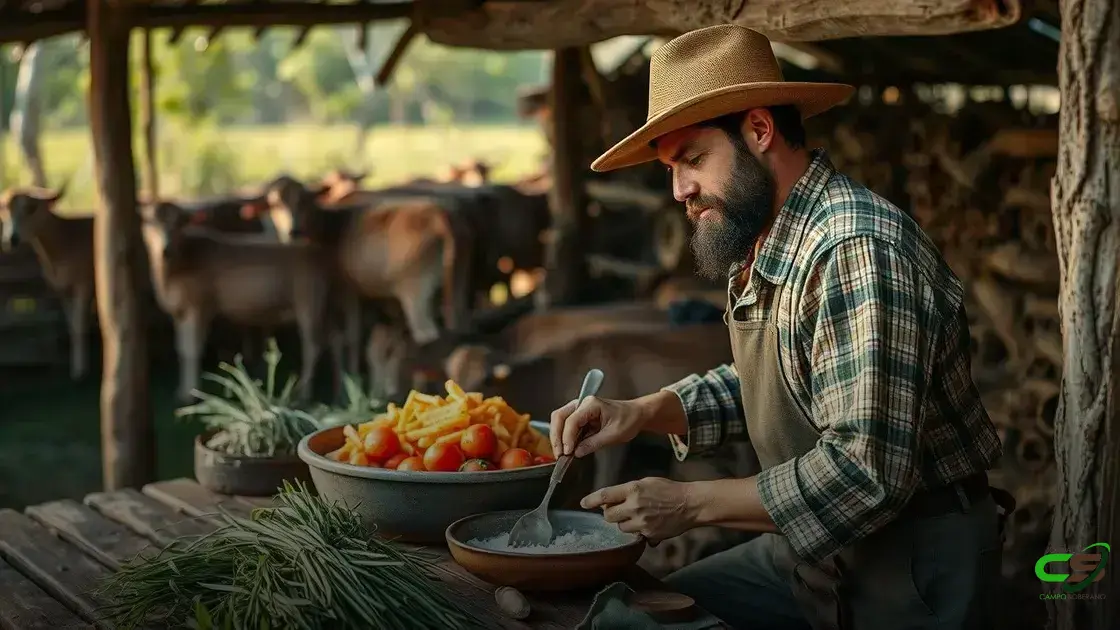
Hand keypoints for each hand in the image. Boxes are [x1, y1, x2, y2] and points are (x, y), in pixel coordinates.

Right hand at [549, 396, 646, 457]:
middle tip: (559, 454)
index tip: (568, 452)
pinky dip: (564, 437)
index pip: (572, 420)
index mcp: (591, 404)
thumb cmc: (629, 420)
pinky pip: (566, 425)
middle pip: (559, 416)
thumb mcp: (614, 434)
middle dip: (556, 436)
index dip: (567, 437)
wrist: (636, 414)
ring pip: (560, 420)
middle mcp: (582, 403)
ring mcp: (579, 409)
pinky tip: (567, 449)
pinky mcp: (580, 417)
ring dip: (558, 437)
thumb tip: (576, 453)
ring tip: (562, 454)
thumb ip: (593, 443)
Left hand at [581, 477, 696, 541]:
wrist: (690, 504)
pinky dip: (637, 531)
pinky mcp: (649, 534)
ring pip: (620, 527)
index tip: (583, 503)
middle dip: (610, 513)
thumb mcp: (646, 482)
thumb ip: (628, 491)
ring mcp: (642, 522)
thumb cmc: (669, 490)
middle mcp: (635, 506)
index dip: (591, 500)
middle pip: (608, 516)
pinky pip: (635, 536)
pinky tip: (648, 522)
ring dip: (624, 523)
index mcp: (633, 489)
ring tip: (638, 515)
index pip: (605, 495)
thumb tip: (610, 501)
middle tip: (618, 509)